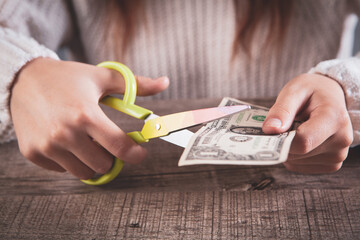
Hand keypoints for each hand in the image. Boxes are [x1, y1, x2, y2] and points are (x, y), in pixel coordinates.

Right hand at [10, 58, 168, 178]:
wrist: (23, 80)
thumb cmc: (67, 78)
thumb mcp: (101, 77)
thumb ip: (135, 84)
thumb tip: (165, 83)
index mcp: (86, 114)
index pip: (119, 147)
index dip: (135, 154)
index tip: (139, 153)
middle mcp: (66, 133)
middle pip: (103, 165)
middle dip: (111, 156)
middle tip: (106, 142)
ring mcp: (48, 146)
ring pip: (84, 172)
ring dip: (91, 160)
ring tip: (87, 141)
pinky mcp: (34, 153)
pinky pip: (62, 170)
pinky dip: (69, 161)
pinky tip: (66, 142)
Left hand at [262, 73, 352, 173]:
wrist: (329, 95)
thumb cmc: (311, 91)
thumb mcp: (294, 91)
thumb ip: (281, 110)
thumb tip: (270, 129)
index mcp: (334, 118)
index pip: (303, 142)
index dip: (281, 139)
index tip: (270, 130)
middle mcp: (341, 139)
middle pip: (299, 153)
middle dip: (282, 142)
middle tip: (282, 126)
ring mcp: (338, 154)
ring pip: (297, 162)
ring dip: (287, 149)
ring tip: (295, 130)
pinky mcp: (332, 164)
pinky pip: (301, 166)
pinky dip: (293, 156)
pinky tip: (298, 140)